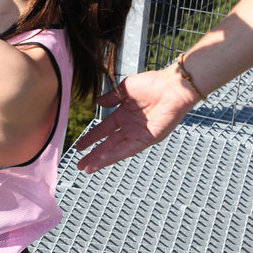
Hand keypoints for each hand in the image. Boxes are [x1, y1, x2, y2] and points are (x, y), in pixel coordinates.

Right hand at [74, 68, 198, 172]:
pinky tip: (102, 161)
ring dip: (101, 160)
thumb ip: (112, 97)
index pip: (103, 130)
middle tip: (79, 165)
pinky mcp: (147, 139)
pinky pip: (127, 149)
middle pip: (107, 144)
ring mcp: (138, 134)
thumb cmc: (153, 83)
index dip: (91, 138)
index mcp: (123, 115)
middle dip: (93, 155)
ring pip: (115, 150)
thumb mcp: (126, 88)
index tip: (79, 147)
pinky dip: (114, 156)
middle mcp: (129, 127)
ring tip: (86, 169)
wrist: (173, 86)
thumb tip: (98, 103)